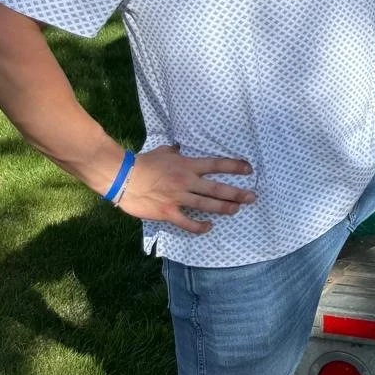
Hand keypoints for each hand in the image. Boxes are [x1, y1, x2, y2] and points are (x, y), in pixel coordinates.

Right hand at [115, 146, 255, 234]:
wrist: (123, 177)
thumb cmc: (143, 162)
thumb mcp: (164, 151)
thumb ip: (176, 151)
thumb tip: (181, 147)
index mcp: (187, 165)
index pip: (217, 165)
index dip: (235, 167)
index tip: (249, 169)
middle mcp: (187, 181)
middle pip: (217, 188)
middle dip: (237, 193)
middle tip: (252, 197)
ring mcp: (178, 197)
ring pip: (207, 205)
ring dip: (224, 208)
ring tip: (236, 210)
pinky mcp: (168, 212)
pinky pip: (187, 222)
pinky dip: (199, 227)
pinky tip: (209, 228)